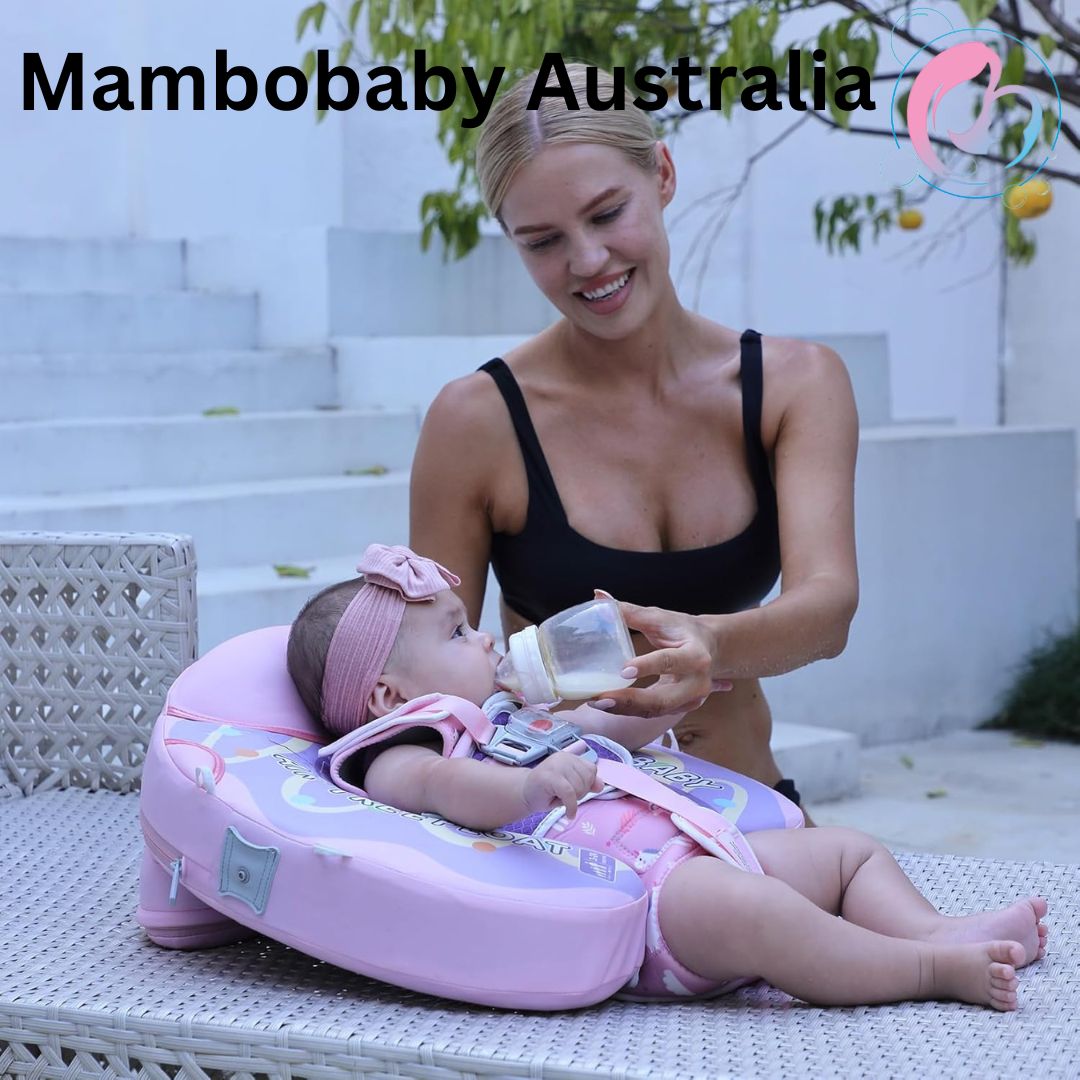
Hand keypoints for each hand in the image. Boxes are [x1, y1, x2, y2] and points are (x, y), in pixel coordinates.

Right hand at [521, 751, 602, 820]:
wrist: (523, 794)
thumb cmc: (548, 791)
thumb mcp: (571, 786)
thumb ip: (586, 783)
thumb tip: (601, 785)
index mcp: (570, 757)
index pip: (591, 769)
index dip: (587, 784)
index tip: (576, 792)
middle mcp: (563, 758)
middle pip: (587, 778)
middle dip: (581, 793)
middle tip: (566, 797)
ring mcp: (555, 766)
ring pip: (579, 786)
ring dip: (574, 800)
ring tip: (562, 800)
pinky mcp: (548, 777)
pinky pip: (569, 793)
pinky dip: (571, 806)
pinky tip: (569, 814)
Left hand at [593, 591, 732, 717]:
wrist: (712, 648)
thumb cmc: (683, 630)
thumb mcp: (660, 617)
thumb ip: (629, 611)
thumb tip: (599, 596)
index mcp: (696, 655)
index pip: (670, 662)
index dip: (648, 666)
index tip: (623, 670)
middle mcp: (697, 683)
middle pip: (663, 700)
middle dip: (630, 701)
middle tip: (599, 699)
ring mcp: (691, 701)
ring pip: (655, 711)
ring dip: (624, 710)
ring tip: (596, 702)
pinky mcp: (680, 709)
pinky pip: (652, 714)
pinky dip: (628, 711)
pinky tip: (607, 705)